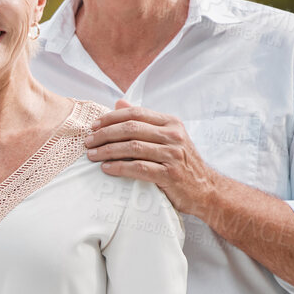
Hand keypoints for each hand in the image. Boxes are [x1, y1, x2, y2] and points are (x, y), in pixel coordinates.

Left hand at [85, 99, 217, 215]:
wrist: (205, 190)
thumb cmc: (181, 163)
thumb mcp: (167, 137)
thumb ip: (144, 121)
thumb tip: (119, 103)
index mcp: (171, 123)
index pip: (136, 113)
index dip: (111, 118)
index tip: (93, 126)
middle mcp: (174, 136)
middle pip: (131, 128)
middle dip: (105, 134)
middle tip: (88, 142)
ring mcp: (173, 155)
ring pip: (132, 147)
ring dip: (107, 150)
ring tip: (92, 155)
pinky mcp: (170, 175)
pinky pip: (139, 168)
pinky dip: (119, 167)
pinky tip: (106, 168)